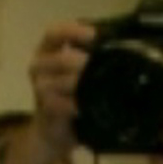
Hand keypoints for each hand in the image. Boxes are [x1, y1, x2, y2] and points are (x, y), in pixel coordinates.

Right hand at [4, 21, 95, 163]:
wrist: (55, 131)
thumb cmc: (72, 97)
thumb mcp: (82, 75)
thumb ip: (92, 60)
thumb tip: (123, 49)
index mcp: (48, 51)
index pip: (54, 33)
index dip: (72, 31)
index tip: (94, 35)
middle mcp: (40, 66)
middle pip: (62, 58)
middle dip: (85, 63)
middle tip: (104, 68)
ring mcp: (39, 87)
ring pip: (63, 81)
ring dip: (83, 85)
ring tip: (98, 89)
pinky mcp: (44, 107)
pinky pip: (60, 103)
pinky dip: (75, 106)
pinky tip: (85, 109)